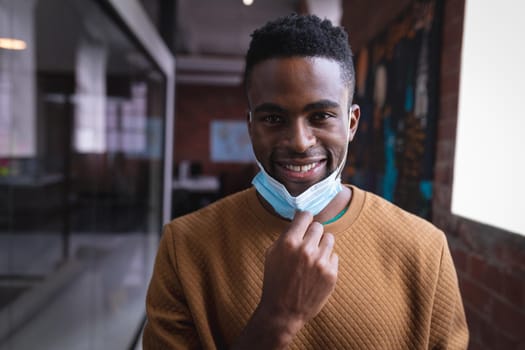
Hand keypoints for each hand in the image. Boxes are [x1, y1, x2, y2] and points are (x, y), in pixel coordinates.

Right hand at [259, 210, 338, 334]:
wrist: (283, 311)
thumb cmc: (275, 281)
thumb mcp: (272, 254)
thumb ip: (286, 236)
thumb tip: (299, 220)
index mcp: (289, 242)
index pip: (305, 216)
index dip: (304, 219)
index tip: (304, 223)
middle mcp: (306, 250)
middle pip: (318, 226)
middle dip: (312, 233)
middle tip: (306, 244)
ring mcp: (321, 262)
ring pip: (329, 239)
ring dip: (321, 245)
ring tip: (313, 257)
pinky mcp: (331, 274)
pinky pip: (334, 256)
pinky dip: (326, 261)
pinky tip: (316, 270)